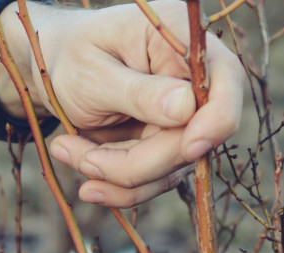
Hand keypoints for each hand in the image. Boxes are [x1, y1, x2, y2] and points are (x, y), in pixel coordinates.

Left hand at [0, 0, 243, 207]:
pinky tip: (80, 167)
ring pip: (170, 169)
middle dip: (134, 162)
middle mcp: (195, 80)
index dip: (216, 120)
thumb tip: (187, 108)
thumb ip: (139, 92)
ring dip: (114, 174)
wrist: (57, 69)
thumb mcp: (93, 71)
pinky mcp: (170, 147)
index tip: (188, 148)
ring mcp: (186, 119)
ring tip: (64, 150)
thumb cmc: (72, 57)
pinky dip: (115, 183)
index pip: (226, 80)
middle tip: (73, 155)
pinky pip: (153, 180)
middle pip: (192, 140)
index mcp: (183, 38)